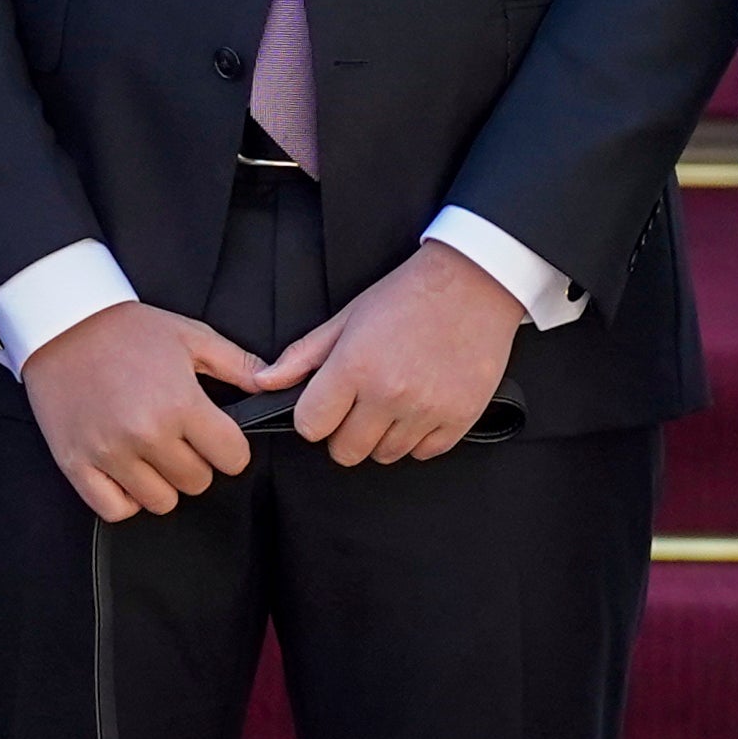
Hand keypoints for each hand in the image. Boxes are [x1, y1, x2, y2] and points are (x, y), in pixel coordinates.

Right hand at [21, 301, 265, 520]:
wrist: (61, 323)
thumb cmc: (127, 329)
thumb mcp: (190, 336)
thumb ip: (238, 364)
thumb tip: (275, 384)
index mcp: (180, 403)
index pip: (232, 458)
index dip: (230, 448)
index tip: (216, 435)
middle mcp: (146, 434)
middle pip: (197, 482)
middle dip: (196, 462)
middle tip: (179, 437)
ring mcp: (109, 453)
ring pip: (161, 502)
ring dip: (163, 482)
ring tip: (151, 452)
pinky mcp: (76, 465)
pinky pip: (116, 509)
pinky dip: (126, 497)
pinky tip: (127, 471)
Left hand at [251, 238, 525, 466]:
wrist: (475, 283)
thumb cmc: (408, 295)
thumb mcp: (348, 317)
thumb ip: (304, 355)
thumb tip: (263, 382)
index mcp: (354, 366)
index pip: (311, 427)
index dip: (314, 417)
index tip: (327, 404)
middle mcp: (388, 394)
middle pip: (346, 451)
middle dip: (345, 432)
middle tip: (361, 403)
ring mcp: (426, 410)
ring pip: (385, 455)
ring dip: (383, 435)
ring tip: (395, 399)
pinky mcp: (459, 419)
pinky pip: (424, 453)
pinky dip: (419, 437)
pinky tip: (421, 405)